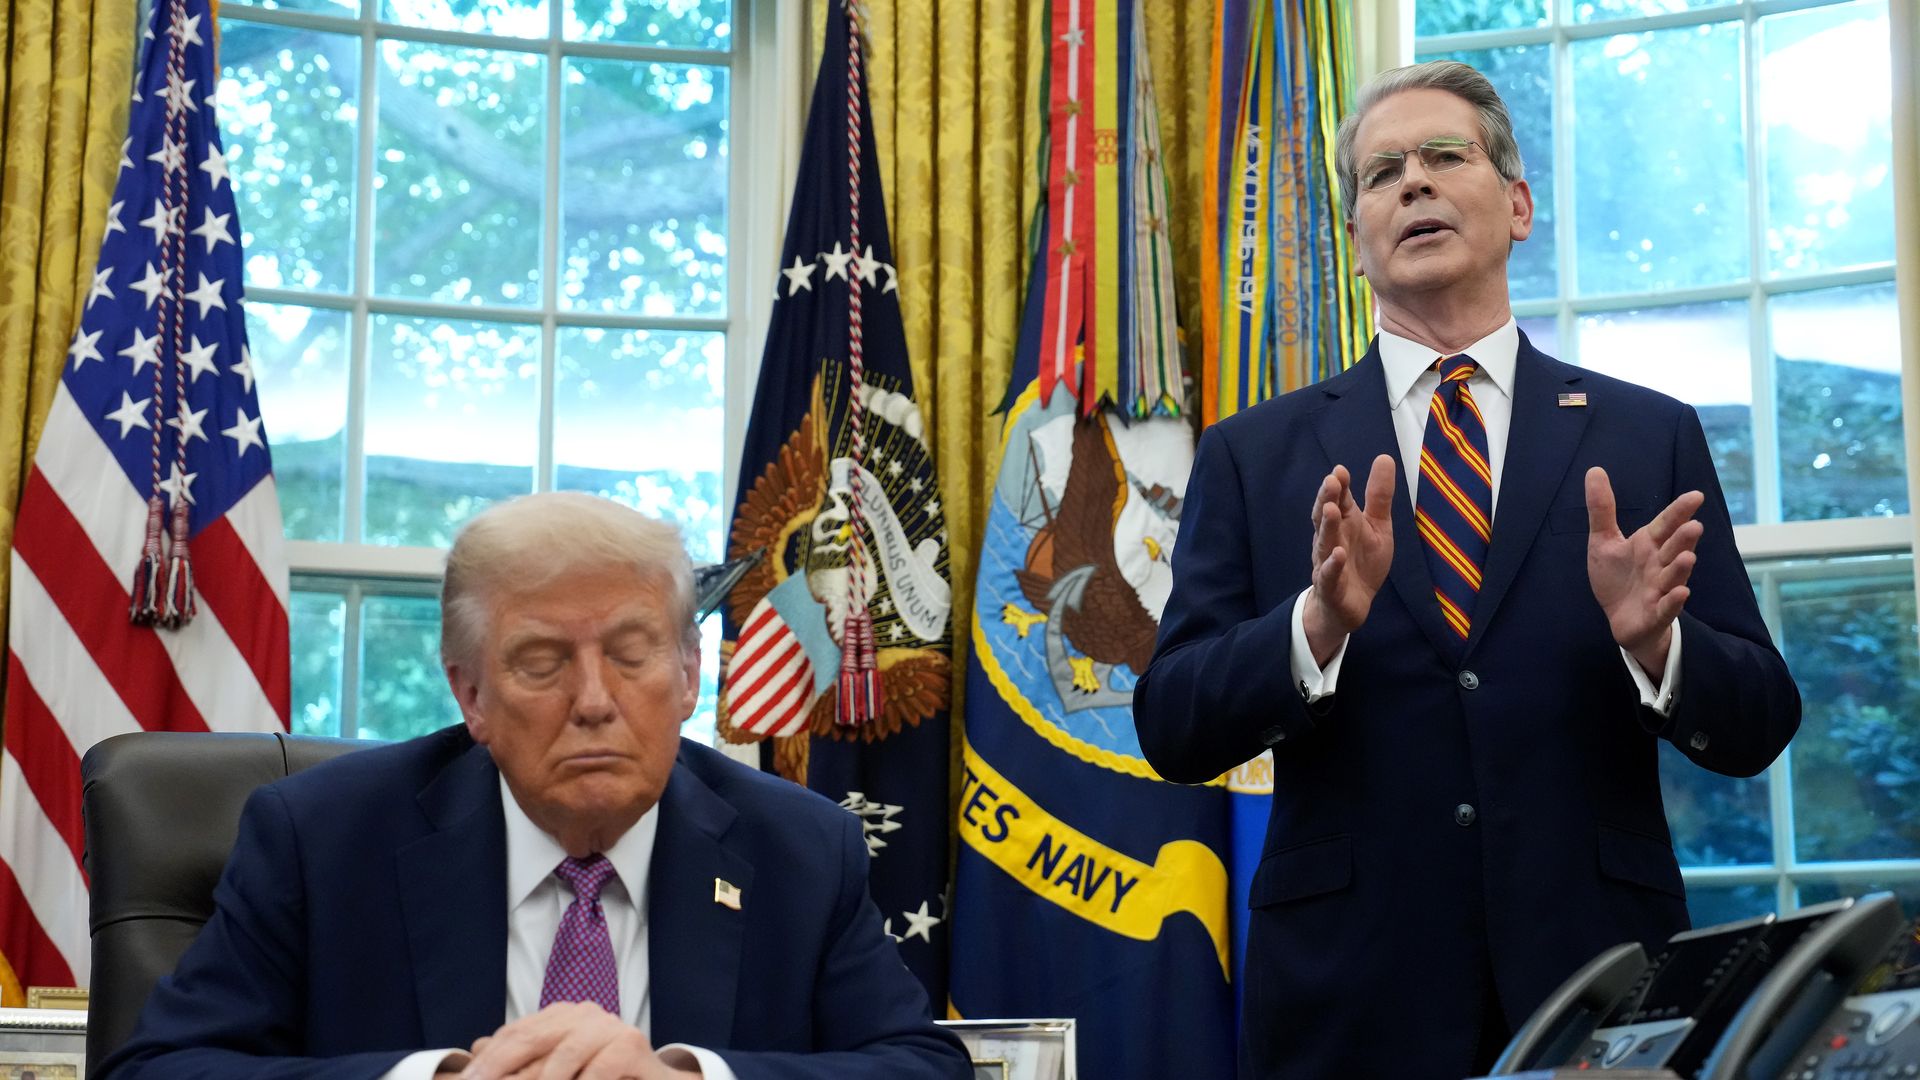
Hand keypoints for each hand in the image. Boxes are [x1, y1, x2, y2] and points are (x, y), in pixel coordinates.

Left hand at [461, 1002, 697, 1079]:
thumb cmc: (603, 1077)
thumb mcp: (558, 1069)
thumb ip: (524, 1059)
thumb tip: (478, 1047)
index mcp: (562, 1017)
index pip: (515, 1033)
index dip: (489, 1059)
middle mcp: (583, 1015)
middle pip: (531, 1038)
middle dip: (500, 1068)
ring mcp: (609, 1026)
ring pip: (563, 1055)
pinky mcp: (631, 1044)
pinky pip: (599, 1068)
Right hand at [1302, 455, 1396, 665]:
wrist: (1351, 605)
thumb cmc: (1362, 561)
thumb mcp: (1378, 526)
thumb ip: (1379, 496)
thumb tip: (1384, 457)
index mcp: (1344, 522)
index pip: (1339, 500)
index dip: (1339, 486)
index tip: (1341, 471)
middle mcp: (1331, 539)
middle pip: (1325, 517)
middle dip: (1327, 499)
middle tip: (1331, 482)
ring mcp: (1328, 562)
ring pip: (1324, 542)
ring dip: (1327, 527)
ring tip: (1331, 510)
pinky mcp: (1331, 587)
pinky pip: (1329, 576)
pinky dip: (1332, 565)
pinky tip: (1338, 555)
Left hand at [1585, 467, 1703, 675]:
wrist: (1621, 619)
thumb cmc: (1618, 577)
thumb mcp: (1604, 541)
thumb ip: (1601, 509)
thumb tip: (1594, 470)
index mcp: (1648, 544)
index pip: (1666, 524)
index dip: (1680, 511)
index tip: (1696, 496)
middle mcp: (1659, 564)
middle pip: (1673, 549)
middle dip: (1683, 539)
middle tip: (1694, 526)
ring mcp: (1661, 590)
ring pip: (1673, 577)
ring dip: (1680, 568)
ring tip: (1688, 557)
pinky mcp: (1656, 613)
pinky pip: (1667, 607)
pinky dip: (1673, 601)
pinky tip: (1681, 592)